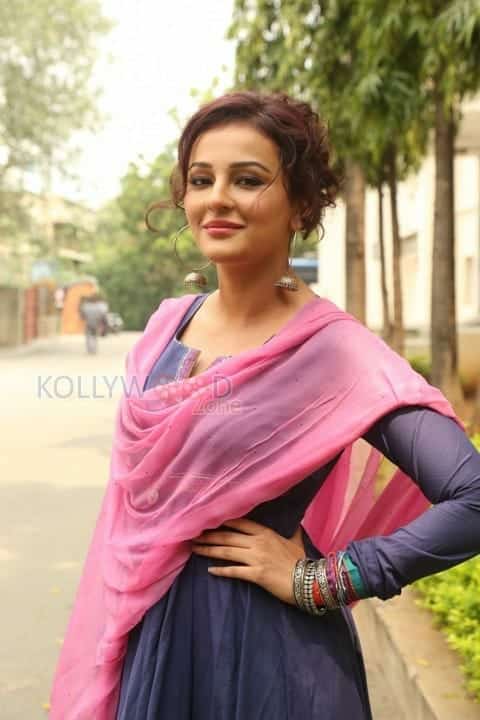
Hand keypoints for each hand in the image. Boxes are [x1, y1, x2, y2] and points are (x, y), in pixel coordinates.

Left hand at [191, 517, 305, 605]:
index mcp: (266, 533)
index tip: (208, 520)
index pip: (240, 523)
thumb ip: (292, 531)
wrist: (310, 581)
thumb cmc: (302, 561)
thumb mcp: (296, 541)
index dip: (222, 521)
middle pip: (228, 536)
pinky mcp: (257, 574)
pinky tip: (210, 570)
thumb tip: (295, 521)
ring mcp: (257, 558)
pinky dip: (221, 571)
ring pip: (227, 552)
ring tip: (195, 549)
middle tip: (194, 535)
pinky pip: (235, 571)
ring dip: (209, 550)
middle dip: (209, 536)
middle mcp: (258, 542)